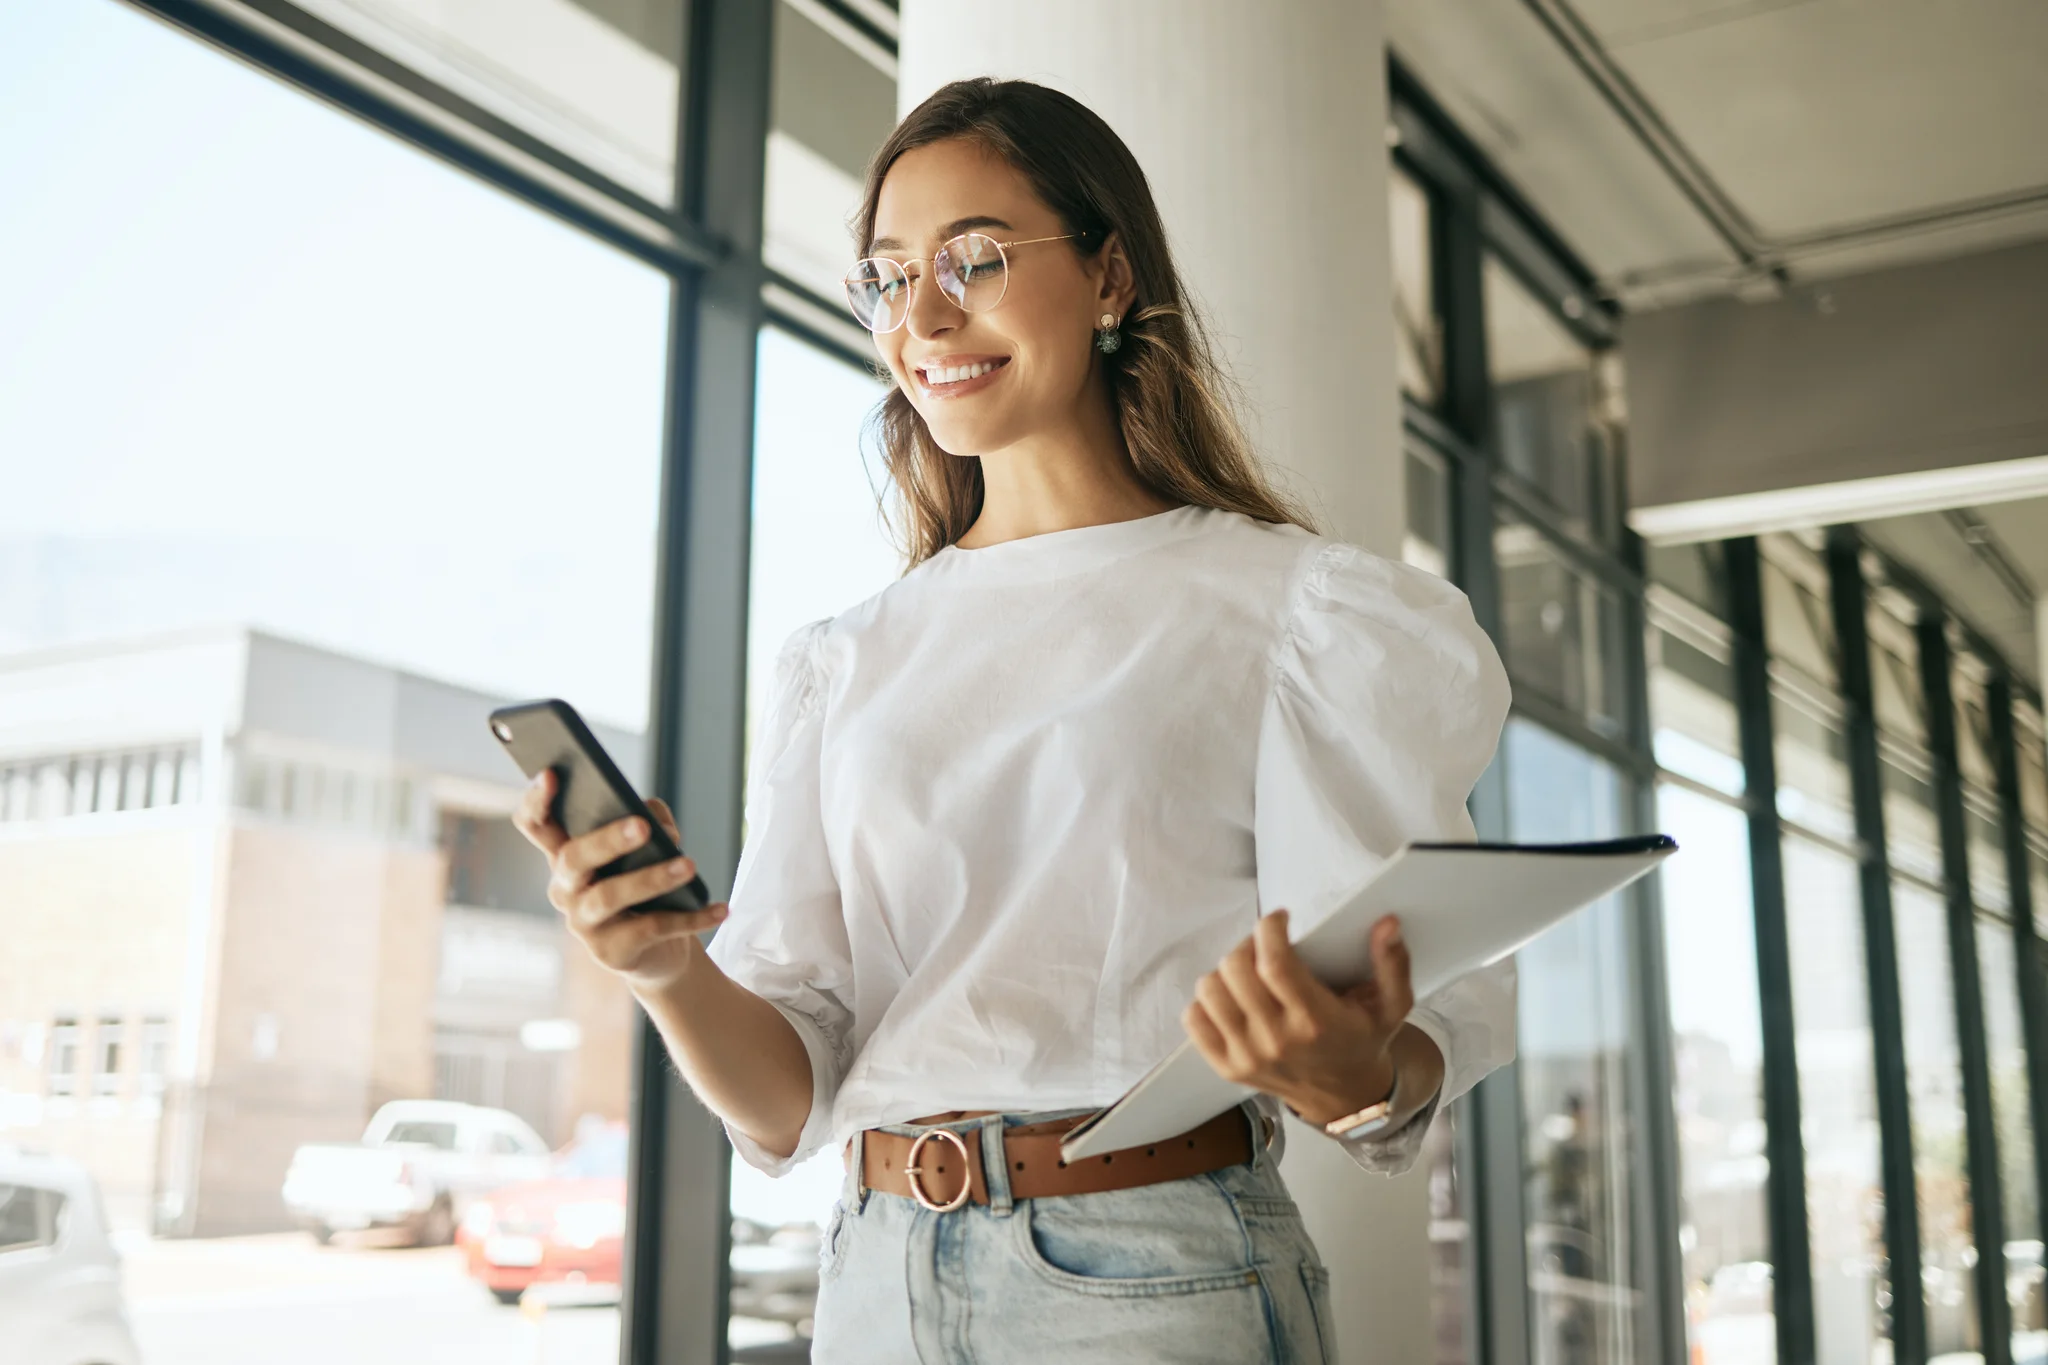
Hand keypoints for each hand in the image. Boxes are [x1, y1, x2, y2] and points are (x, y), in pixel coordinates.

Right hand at [512, 769, 727, 991]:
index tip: (550, 774)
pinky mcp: (610, 952)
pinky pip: (650, 929)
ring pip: (608, 896)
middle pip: (573, 857)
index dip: (535, 800)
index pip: (535, 824)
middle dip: (607, 839)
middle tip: (643, 826)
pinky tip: (721, 909)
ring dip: (652, 879)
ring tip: (689, 866)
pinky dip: (690, 918)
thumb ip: (651, 822)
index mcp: (567, 855)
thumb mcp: (650, 850)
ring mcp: (583, 924)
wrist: (660, 952)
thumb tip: (657, 822)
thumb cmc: (648, 889)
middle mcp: (565, 888)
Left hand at [1182, 911, 1430, 1126]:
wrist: (1344, 1096)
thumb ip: (1393, 964)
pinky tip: (1233, 998)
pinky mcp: (1227, 1067)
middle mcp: (1277, 1041)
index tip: (1279, 919)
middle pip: (1236, 971)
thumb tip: (1387, 925)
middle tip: (1264, 946)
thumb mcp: (1392, 1005)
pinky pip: (1194, 1019)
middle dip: (1248, 945)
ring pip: (1210, 990)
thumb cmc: (1362, 1040)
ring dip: (1226, 971)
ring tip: (1249, 972)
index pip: (1275, 965)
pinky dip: (1207, 1001)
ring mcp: (1247, 1057)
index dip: (1269, 930)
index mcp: (1316, 1022)